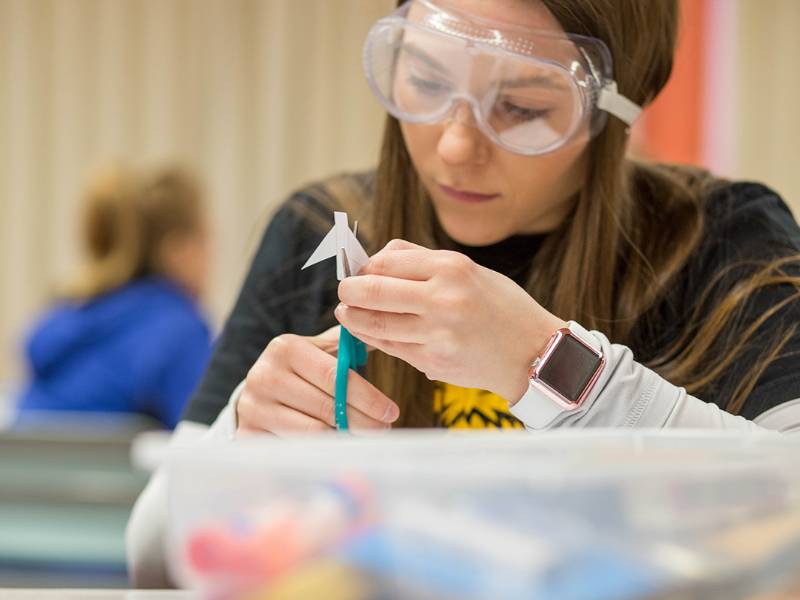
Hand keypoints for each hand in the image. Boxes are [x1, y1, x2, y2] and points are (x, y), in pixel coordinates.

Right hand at [237, 325, 398, 434]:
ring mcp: (253, 407)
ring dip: (346, 438)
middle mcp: (264, 375)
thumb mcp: (319, 351)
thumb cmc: (301, 372)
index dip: (367, 397)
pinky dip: (322, 452)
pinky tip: (338, 448)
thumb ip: (346, 344)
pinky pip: (296, 450)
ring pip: (313, 433)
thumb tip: (380, 332)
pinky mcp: (247, 435)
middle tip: (384, 430)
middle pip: (327, 407)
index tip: (391, 412)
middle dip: (363, 421)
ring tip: (364, 438)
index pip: (335, 376)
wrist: (258, 395)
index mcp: (285, 347)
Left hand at [335, 240, 566, 402]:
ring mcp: (438, 333)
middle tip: (343, 293)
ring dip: (352, 318)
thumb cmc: (500, 306)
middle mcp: (443, 298)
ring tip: (346, 314)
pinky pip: (390, 348)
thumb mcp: (469, 270)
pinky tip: (367, 332)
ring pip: (375, 324)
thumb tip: (374, 258)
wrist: (535, 353)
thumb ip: (421, 260)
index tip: (358, 273)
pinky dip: (372, 339)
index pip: (386, 261)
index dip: (364, 268)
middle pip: (373, 291)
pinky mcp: (434, 361)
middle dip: (348, 292)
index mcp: (452, 267)